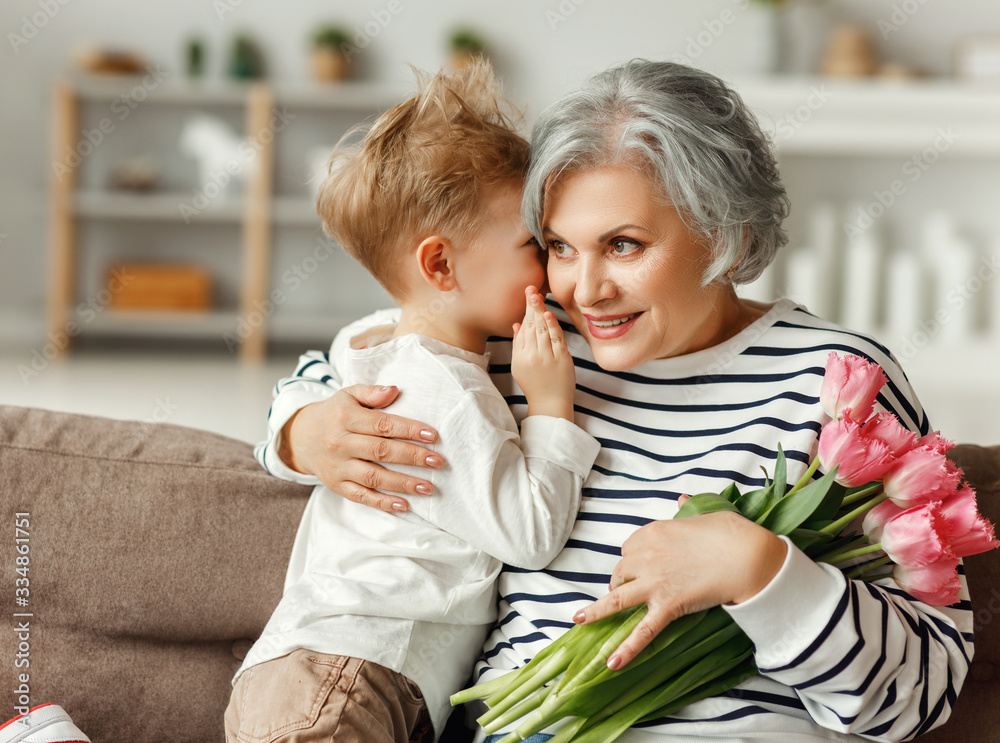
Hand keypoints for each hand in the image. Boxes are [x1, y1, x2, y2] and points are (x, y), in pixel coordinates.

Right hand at [279, 384, 445, 512]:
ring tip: (428, 487)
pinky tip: (403, 505)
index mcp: (346, 418)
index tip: (432, 435)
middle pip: (381, 451)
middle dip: (412, 457)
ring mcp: (338, 467)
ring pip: (373, 477)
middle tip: (437, 461)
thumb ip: (371, 392)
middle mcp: (340, 443)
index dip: (408, 429)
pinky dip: (382, 502)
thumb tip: (394, 390)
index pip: (381, 424)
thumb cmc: (335, 414)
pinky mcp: (336, 485)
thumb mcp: (348, 395)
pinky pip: (360, 496)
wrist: (301, 437)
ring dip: (402, 483)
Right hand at [511, 286, 575, 420]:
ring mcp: (546, 358)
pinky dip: (552, 326)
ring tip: (537, 296)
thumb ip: (518, 345)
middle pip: (531, 327)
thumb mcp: (520, 366)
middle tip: (531, 289)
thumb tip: (517, 324)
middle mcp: (531, 356)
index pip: (523, 329)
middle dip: (531, 306)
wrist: (550, 404)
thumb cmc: (535, 384)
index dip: (526, 311)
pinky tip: (548, 314)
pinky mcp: (560, 360)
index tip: (528, 294)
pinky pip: (556, 340)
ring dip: (539, 312)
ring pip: (542, 331)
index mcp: (520, 356)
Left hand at [572, 511, 787, 668]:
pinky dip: (627, 649)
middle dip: (619, 581)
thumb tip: (681, 499)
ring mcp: (654, 582)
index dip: (633, 558)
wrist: (747, 556)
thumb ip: (687, 510)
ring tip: (580, 620)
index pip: (629, 547)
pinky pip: (643, 631)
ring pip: (617, 599)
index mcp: (653, 532)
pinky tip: (612, 664)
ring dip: (597, 611)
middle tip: (623, 590)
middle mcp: (647, 556)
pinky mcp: (668, 605)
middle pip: (621, 570)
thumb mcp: (704, 513)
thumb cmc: (730, 533)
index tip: (639, 563)